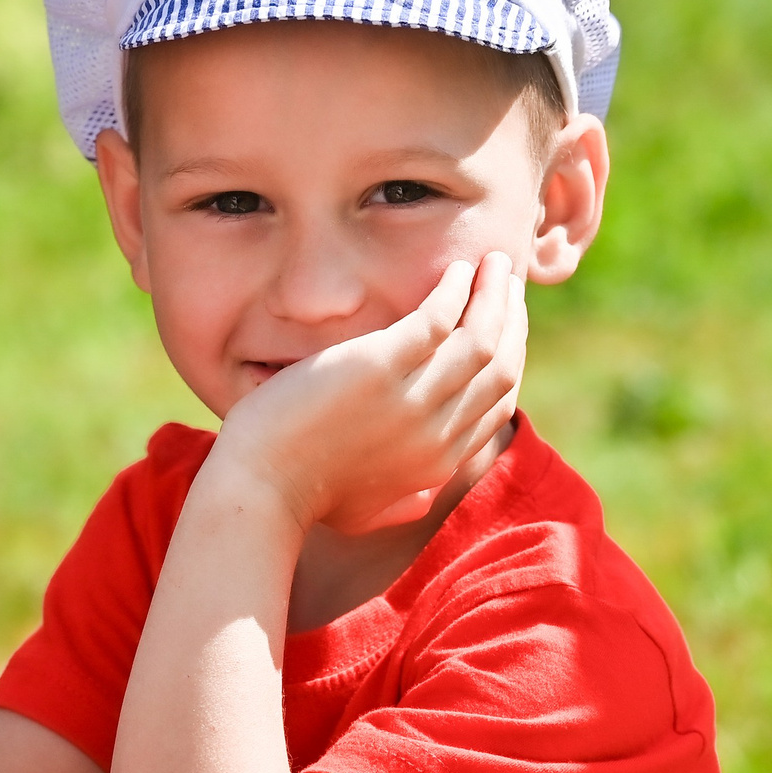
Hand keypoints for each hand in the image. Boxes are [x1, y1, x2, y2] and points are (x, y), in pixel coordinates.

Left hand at [212, 253, 527, 536]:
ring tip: (495, 263)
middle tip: (509, 285)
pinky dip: (455, 291)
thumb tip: (427, 495)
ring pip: (481, 340)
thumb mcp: (369, 509)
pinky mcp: (380, 369)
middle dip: (512, 320)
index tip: (508, 326)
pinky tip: (456, 270)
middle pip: (500, 368)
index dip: (511, 358)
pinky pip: (438, 320)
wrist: (258, 489)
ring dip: (495, 295)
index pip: (497, 404)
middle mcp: (437, 434)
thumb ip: (404, 499)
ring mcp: (412, 402)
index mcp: (438, 464)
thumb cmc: (301, 498)